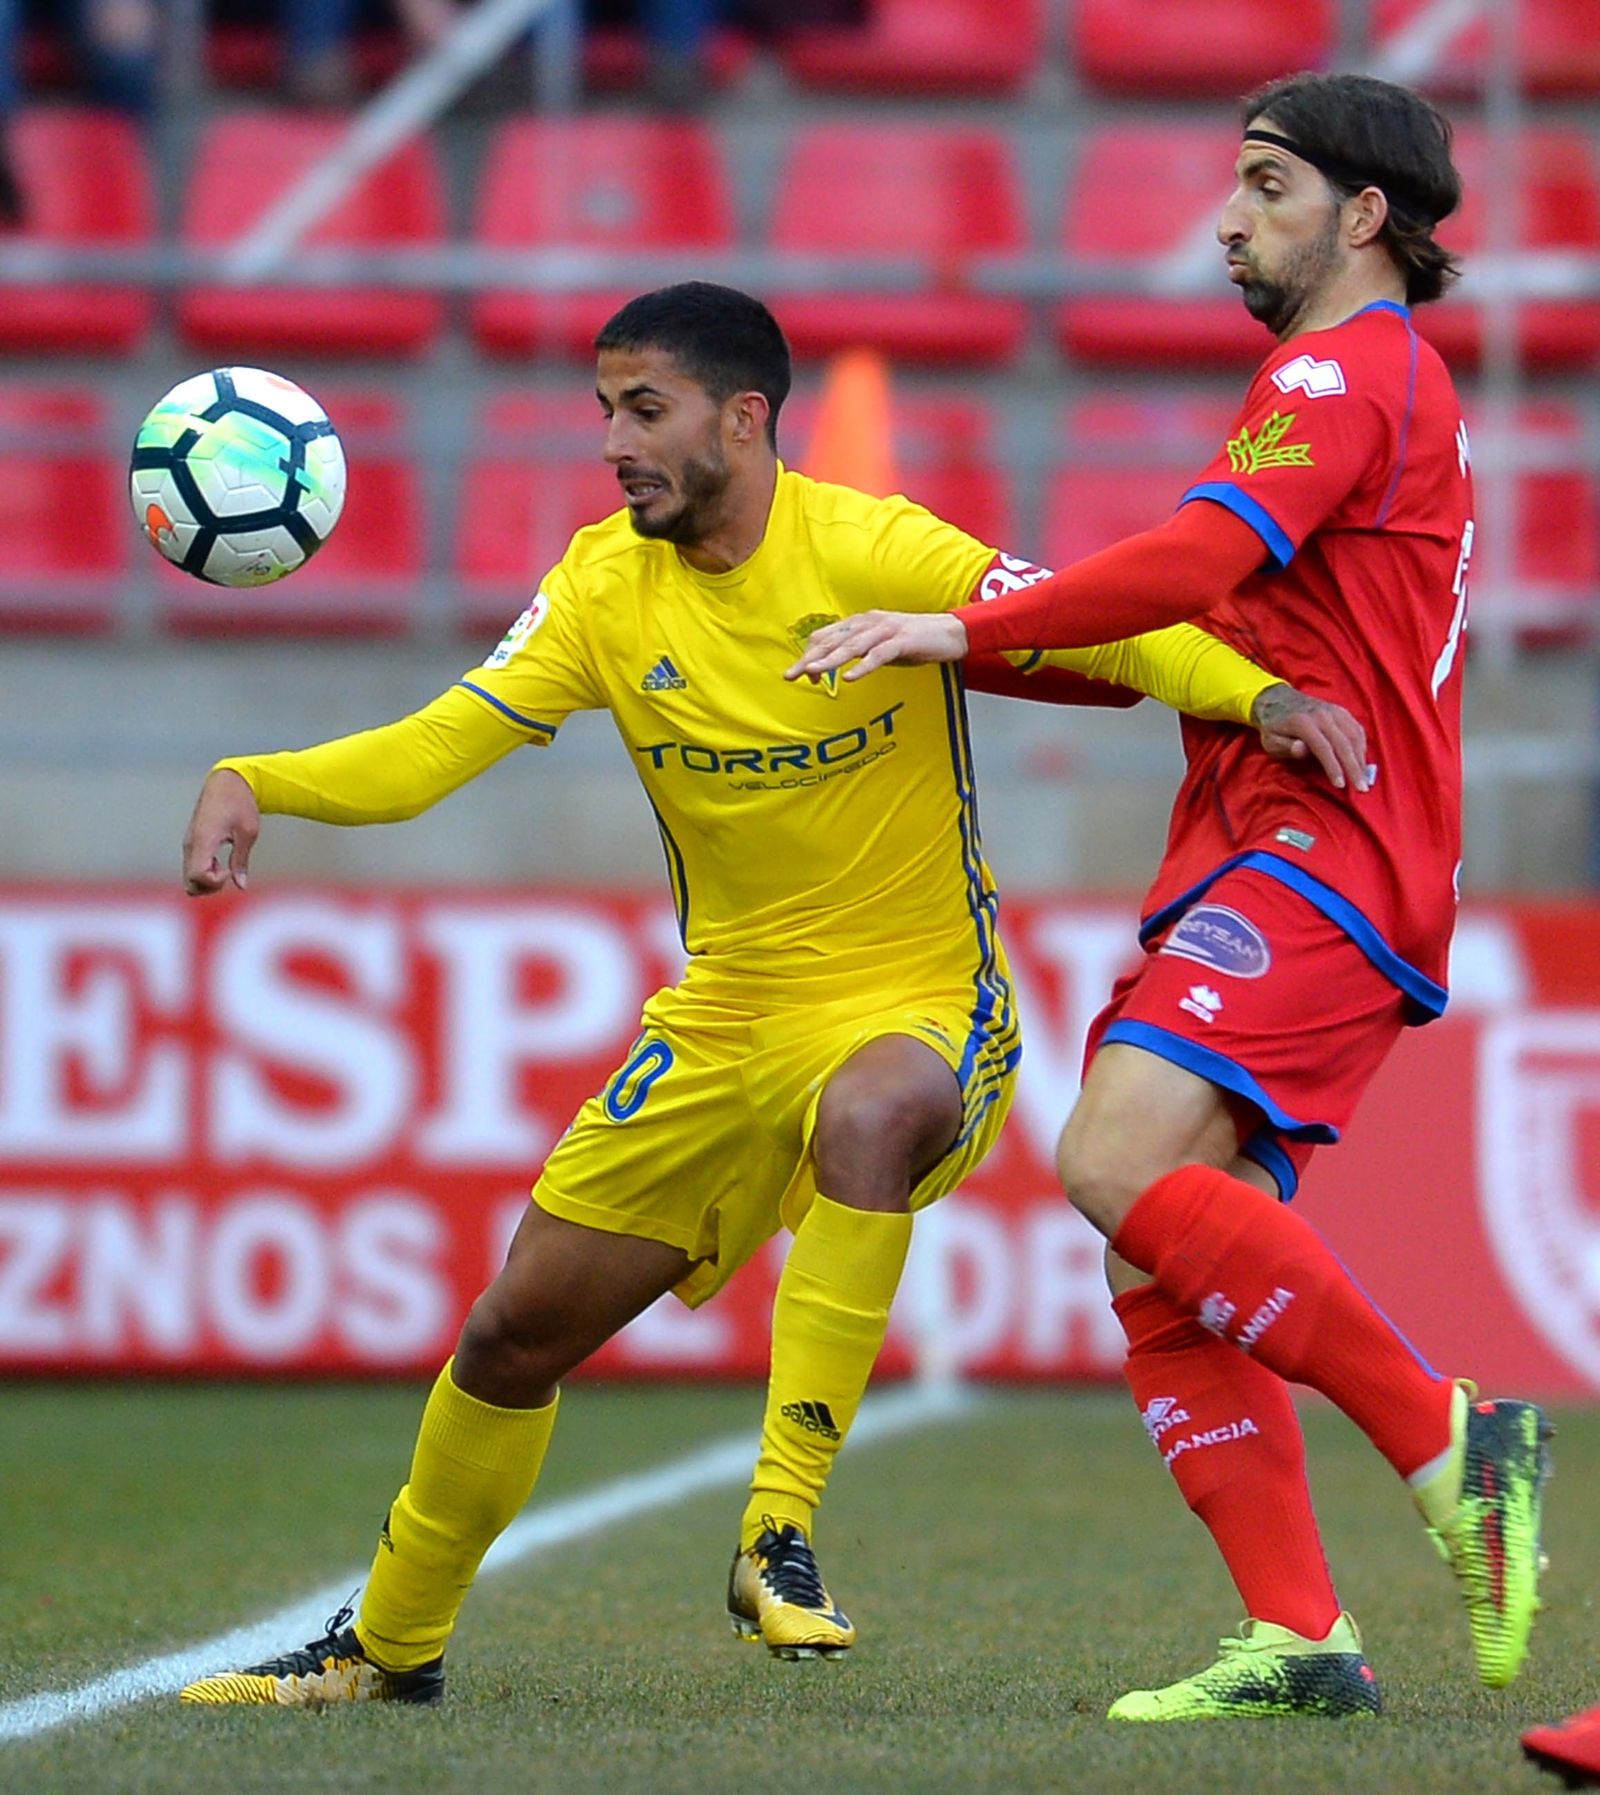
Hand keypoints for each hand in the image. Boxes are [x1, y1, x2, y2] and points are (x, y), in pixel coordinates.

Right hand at [182, 768, 259, 895]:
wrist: (226, 783)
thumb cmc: (240, 804)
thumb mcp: (248, 833)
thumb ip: (241, 860)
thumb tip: (241, 885)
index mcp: (203, 840)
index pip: (198, 876)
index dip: (215, 882)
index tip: (229, 871)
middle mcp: (191, 845)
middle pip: (190, 884)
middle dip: (210, 887)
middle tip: (228, 873)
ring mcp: (189, 845)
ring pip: (189, 878)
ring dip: (207, 882)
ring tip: (224, 867)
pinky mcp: (191, 844)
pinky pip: (191, 868)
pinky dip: (204, 873)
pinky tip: (218, 862)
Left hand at [785, 610, 968, 682]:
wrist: (950, 633)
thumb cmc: (914, 641)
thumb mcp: (880, 645)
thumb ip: (859, 652)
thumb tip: (834, 667)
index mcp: (862, 622)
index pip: (828, 635)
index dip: (811, 653)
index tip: (800, 672)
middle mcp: (870, 622)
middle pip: (834, 640)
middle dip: (811, 658)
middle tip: (792, 674)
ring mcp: (887, 630)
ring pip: (852, 646)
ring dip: (830, 661)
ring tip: (813, 672)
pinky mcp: (903, 641)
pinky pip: (879, 655)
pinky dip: (863, 666)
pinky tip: (849, 678)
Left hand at [1251, 684, 1371, 792]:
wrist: (1278, 700)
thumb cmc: (1274, 727)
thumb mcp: (1271, 740)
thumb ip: (1286, 746)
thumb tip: (1302, 750)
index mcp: (1303, 722)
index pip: (1324, 748)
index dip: (1333, 768)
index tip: (1341, 785)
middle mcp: (1322, 714)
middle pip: (1344, 743)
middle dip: (1354, 768)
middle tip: (1361, 788)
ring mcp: (1334, 711)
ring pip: (1355, 736)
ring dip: (1361, 759)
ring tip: (1364, 779)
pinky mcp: (1342, 711)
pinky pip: (1357, 729)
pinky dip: (1362, 747)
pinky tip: (1362, 762)